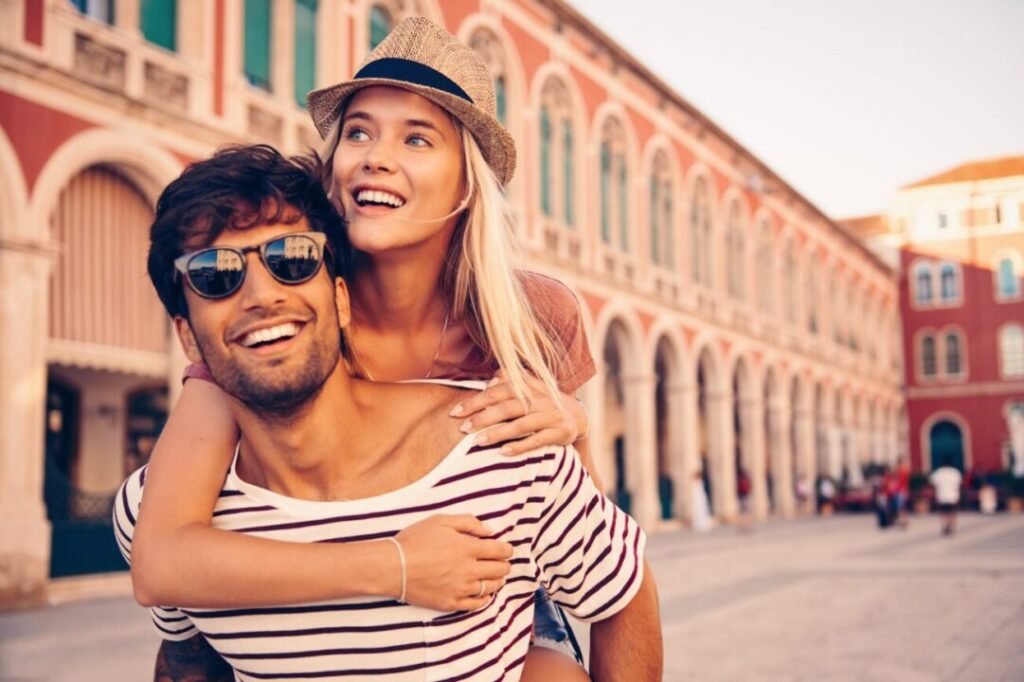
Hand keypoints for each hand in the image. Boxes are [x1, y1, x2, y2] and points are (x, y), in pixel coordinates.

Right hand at [394, 514, 512, 611]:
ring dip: (498, 581)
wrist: (393, 567)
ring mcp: (461, 588)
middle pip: (498, 570)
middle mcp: (469, 570)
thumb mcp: (441, 521)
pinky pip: (475, 604)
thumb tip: (489, 530)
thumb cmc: (415, 540)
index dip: (507, 550)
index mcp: (468, 548)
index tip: (507, 550)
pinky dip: (485, 599)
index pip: (499, 550)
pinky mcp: (451, 603)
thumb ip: (468, 522)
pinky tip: (485, 595)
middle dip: (504, 565)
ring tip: (498, 578)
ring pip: (490, 587)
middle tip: (504, 564)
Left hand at [450, 370, 585, 455]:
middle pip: (507, 407)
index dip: (476, 401)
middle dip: (483, 418)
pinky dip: (519, 446)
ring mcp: (550, 416)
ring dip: (498, 433)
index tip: (456, 412)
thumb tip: (490, 380)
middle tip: (463, 429)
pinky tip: (503, 452)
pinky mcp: (559, 432)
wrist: (578, 415)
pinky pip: (537, 440)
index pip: (498, 392)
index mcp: (528, 387)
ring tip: (478, 441)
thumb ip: (511, 381)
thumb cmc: (544, 401)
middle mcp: (540, 399)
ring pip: (520, 424)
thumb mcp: (530, 387)